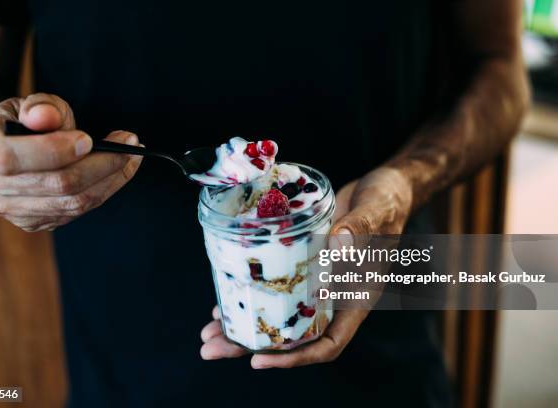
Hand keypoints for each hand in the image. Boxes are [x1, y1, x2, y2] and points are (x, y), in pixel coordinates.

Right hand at [0, 93, 142, 231]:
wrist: (7, 146)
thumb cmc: (22, 120)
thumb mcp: (28, 103)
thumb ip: (41, 106)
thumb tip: (46, 117)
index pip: (10, 158)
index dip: (53, 150)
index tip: (89, 138)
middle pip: (54, 184)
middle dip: (101, 163)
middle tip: (130, 142)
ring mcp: (9, 209)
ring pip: (72, 202)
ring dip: (111, 177)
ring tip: (133, 153)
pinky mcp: (33, 222)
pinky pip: (78, 211)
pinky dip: (106, 189)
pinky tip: (121, 169)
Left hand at [200, 166, 412, 367]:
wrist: (381, 190)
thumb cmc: (387, 205)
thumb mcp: (377, 215)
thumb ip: (360, 230)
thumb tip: (340, 246)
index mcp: (355, 299)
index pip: (327, 343)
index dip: (295, 357)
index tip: (259, 361)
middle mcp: (332, 298)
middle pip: (291, 336)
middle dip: (250, 346)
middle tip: (211, 349)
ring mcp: (314, 283)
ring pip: (277, 314)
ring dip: (242, 324)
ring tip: (207, 333)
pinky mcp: (300, 265)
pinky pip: (273, 287)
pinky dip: (249, 294)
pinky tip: (224, 298)